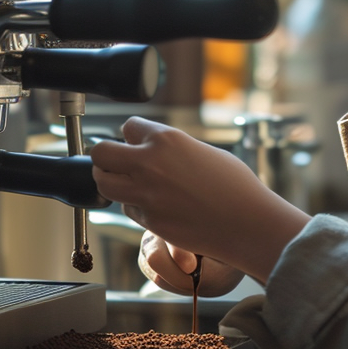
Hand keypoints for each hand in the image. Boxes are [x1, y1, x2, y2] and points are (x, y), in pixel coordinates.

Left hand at [90, 117, 309, 284]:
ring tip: (126, 182)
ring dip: (111, 181)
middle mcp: (149, 163)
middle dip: (106, 156)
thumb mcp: (202, 151)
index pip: (128, 127)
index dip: (134, 135)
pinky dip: (134, 205)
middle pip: (101, 152)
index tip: (138, 143)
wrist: (246, 221)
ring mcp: (145, 194)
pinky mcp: (148, 221)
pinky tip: (153, 204)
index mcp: (165, 139)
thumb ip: (172, 148)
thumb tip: (156, 151)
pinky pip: (127, 208)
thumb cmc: (234, 184)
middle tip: (117, 161)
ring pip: (103, 182)